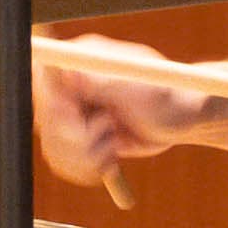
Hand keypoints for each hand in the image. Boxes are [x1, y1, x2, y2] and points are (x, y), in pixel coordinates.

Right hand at [32, 54, 227, 185]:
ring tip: (115, 146)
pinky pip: (63, 160)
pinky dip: (85, 168)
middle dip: (74, 138)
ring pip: (52, 144)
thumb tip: (68, 70)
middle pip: (44, 118)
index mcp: (82, 60)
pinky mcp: (80, 136)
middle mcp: (72, 84)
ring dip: (85, 156)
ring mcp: (75, 110)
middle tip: (109, 134)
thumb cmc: (170, 97)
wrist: (185, 119)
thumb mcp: (138, 89)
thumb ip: (101, 82)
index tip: (76, 118)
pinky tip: (111, 159)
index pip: (42, 78)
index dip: (52, 105)